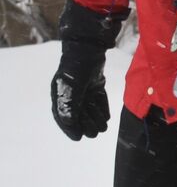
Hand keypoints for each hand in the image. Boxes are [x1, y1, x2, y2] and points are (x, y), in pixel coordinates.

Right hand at [50, 0, 126, 140]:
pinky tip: (106, 118)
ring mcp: (83, 88)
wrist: (89, 48)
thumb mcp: (72, 87)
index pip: (63, 116)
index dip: (70, 128)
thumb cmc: (77, 67)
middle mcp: (70, 92)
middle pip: (78, 114)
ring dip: (95, 118)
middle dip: (86, 124)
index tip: (78, 138)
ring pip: (89, 108)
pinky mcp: (94, 84)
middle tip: (96, 133)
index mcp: (60, 94)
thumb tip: (69, 124)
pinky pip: (97, 100)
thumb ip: (70, 105)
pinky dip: (101, 109)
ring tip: (103, 127)